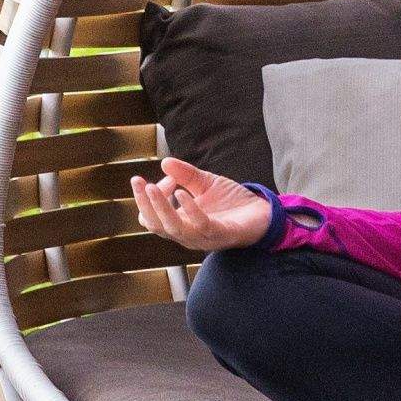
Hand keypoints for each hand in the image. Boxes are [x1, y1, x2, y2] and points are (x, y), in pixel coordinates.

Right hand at [130, 155, 272, 253]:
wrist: (263, 213)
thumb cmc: (232, 202)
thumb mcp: (205, 183)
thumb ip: (186, 175)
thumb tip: (165, 163)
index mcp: (180, 224)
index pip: (151, 218)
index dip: (147, 199)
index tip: (160, 178)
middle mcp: (188, 234)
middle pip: (156, 225)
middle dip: (144, 203)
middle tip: (137, 181)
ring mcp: (203, 237)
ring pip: (173, 228)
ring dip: (160, 207)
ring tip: (151, 187)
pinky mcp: (221, 234)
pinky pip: (200, 225)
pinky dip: (189, 209)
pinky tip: (181, 192)